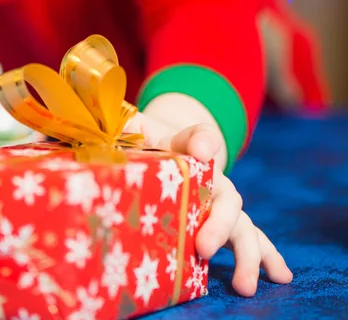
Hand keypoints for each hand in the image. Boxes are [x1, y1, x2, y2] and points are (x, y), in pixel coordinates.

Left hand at [126, 109, 292, 296]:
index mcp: (189, 150)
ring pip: (241, 225)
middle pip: (226, 196)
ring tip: (245, 285)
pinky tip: (279, 276)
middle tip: (204, 248)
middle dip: (218, 223)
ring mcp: (222, 203)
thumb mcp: (137, 133)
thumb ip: (134, 129)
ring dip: (247, 254)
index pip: (200, 137)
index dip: (202, 142)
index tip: (201, 152)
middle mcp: (213, 178)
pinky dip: (266, 257)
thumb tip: (151, 134)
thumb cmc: (148, 145)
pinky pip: (249, 239)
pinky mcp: (224, 224)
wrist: (166, 151)